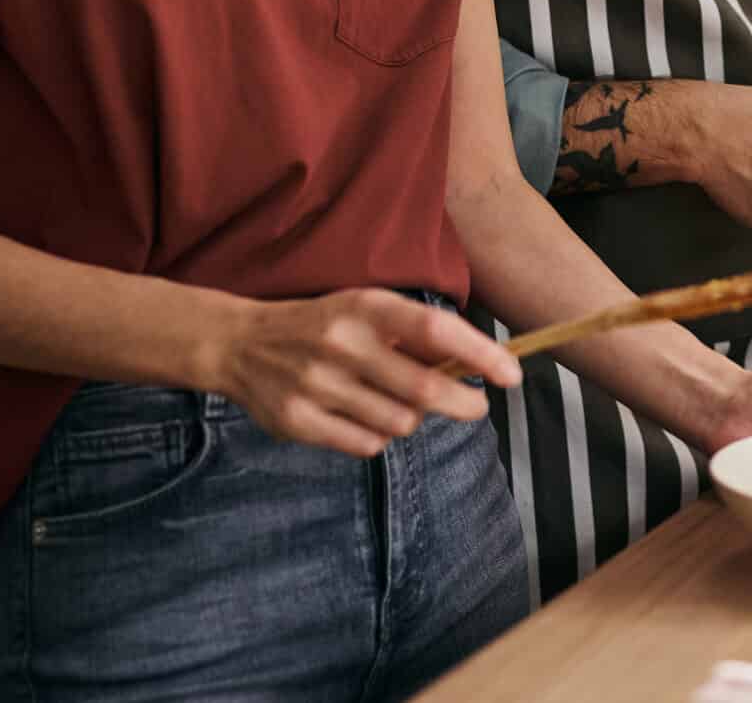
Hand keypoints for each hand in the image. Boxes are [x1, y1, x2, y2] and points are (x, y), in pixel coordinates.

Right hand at [213, 288, 520, 457]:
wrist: (241, 343)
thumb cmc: (323, 324)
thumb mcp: (365, 308)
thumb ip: (413, 333)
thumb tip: (478, 361)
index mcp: (364, 307)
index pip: (436, 331)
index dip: (480, 354)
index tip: (510, 374)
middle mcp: (341, 345)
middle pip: (424, 388)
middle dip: (462, 403)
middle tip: (475, 406)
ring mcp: (317, 386)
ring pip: (399, 422)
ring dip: (413, 418)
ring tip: (400, 403)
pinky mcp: (298, 423)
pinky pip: (366, 444)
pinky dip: (378, 436)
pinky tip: (366, 416)